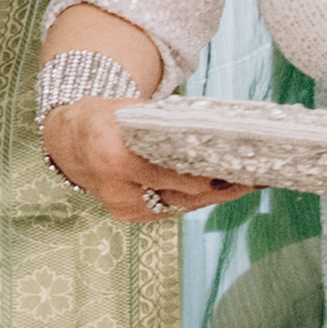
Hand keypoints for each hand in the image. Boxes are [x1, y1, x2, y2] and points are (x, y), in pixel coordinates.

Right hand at [34, 18, 242, 220]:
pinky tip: (220, 189)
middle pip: (186, 196)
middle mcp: (119, 190)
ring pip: (183, 206)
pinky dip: (195, 199)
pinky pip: (171, 208)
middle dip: (224, 186)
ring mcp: (124, 208)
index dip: (214, 173)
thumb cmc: (106, 119)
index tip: (243, 165)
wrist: (70, 140)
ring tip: (248, 182)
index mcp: (116, 158)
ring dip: (216, 195)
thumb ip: (167, 125)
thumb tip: (217, 131)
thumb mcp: (133, 111)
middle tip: (257, 176)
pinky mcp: (129, 215)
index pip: (179, 175)